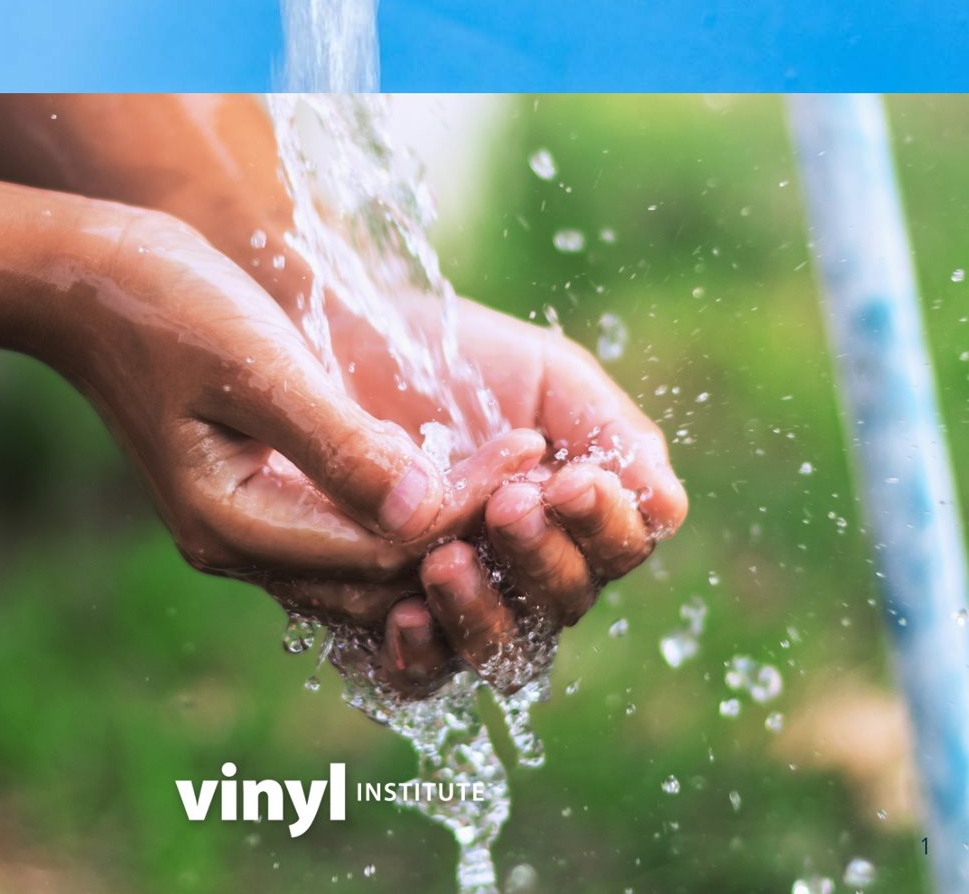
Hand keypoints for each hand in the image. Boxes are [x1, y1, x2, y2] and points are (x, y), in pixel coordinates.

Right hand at [47, 209, 545, 592]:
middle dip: (463, 532)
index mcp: (233, 524)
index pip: (384, 550)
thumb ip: (339, 443)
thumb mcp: (258, 365)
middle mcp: (235, 544)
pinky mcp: (252, 494)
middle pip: (379, 578)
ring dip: (437, 528)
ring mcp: (241, 525)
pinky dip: (400, 512)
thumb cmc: (167, 305)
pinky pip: (343, 534)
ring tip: (507, 475)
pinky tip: (444, 471)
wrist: (90, 279)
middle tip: (537, 472)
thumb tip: (426, 513)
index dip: (466, 509)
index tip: (528, 448)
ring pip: (365, 565)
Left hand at [274, 297, 686, 695]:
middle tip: (507, 506)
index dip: (606, 524)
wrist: (347, 342)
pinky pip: (420, 674)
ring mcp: (468, 599)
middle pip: (567, 600)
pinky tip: (405, 617)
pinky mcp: (391, 616)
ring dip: (484, 613)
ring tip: (446, 561)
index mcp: (581, 511)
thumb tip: (668, 509)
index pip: (622, 543)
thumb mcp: (545, 377)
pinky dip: (421, 657)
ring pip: (503, 648)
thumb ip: (610, 433)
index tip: (571, 480)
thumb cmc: (457, 358)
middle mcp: (533, 568)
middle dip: (542, 557)